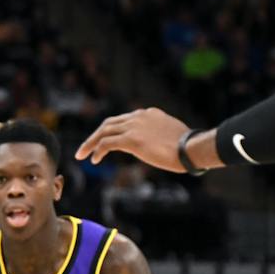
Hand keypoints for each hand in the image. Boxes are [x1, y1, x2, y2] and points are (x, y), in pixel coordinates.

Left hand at [78, 108, 196, 170]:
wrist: (191, 148)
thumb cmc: (188, 147)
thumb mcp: (173, 135)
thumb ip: (160, 135)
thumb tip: (160, 144)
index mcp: (148, 113)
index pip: (123, 120)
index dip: (112, 131)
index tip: (105, 141)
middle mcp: (139, 116)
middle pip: (109, 123)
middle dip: (95, 135)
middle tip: (86, 147)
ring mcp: (134, 126)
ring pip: (103, 131)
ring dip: (91, 143)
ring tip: (82, 154)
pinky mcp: (131, 139)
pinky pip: (107, 143)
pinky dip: (97, 150)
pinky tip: (94, 160)